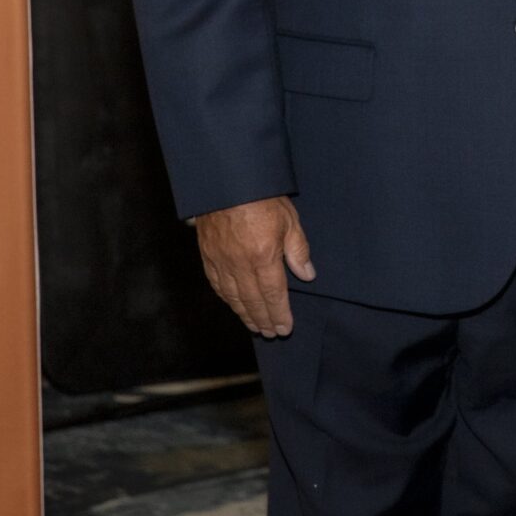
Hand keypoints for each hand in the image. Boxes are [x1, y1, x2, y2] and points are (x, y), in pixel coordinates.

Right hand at [194, 196, 315, 337]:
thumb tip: (307, 275)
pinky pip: (217, 285)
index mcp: (263, 256)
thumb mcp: (290, 220)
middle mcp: (240, 264)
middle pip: (253, 301)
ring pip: (233, 297)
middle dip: (263, 320)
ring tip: (255, 326)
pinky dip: (227, 300)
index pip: (273, 294)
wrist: (227, 182)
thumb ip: (298, 250)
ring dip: (245, 314)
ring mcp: (221, 261)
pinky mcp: (207, 256)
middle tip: (271, 333)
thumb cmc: (262, 198)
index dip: (279, 314)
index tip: (285, 328)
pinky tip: (234, 305)